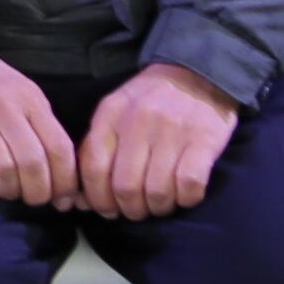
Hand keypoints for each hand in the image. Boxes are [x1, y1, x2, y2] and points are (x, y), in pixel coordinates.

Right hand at [0, 41, 77, 207]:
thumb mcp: (24, 92)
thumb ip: (43, 127)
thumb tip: (64, 176)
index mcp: (29, 98)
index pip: (58, 148)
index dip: (65, 181)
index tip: (63, 198)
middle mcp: (4, 108)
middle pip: (32, 164)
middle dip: (39, 193)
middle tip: (36, 200)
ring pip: (4, 171)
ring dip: (11, 191)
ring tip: (11, 191)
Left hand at [77, 62, 241, 220]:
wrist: (197, 73)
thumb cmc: (150, 101)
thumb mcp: (116, 113)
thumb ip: (97, 151)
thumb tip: (80, 201)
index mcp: (111, 114)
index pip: (93, 167)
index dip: (98, 199)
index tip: (109, 210)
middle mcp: (139, 120)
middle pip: (125, 186)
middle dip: (130, 209)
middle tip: (139, 210)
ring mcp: (173, 130)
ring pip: (157, 192)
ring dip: (158, 208)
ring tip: (162, 204)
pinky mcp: (204, 139)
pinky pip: (189, 185)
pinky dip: (186, 199)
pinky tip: (185, 195)